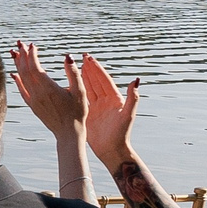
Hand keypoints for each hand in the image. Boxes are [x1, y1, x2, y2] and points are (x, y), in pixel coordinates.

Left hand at [10, 42, 85, 135]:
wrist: (68, 132)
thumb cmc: (77, 112)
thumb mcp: (80, 91)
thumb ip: (74, 73)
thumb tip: (68, 56)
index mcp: (48, 88)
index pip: (34, 67)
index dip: (31, 55)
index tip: (32, 45)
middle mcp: (37, 93)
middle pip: (25, 71)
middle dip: (22, 56)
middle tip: (20, 43)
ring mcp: (33, 100)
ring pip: (21, 79)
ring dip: (18, 65)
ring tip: (15, 53)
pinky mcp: (32, 105)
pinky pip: (21, 90)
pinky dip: (17, 80)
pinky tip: (14, 73)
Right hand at [77, 55, 138, 169]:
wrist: (112, 150)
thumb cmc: (121, 134)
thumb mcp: (128, 116)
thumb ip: (132, 98)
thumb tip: (136, 81)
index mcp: (115, 98)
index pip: (104, 79)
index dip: (96, 68)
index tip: (88, 58)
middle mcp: (106, 100)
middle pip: (96, 80)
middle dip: (89, 69)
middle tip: (81, 57)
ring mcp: (97, 107)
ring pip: (88, 88)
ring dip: (83, 77)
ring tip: (75, 66)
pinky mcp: (89, 114)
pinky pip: (82, 99)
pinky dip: (77, 90)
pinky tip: (70, 85)